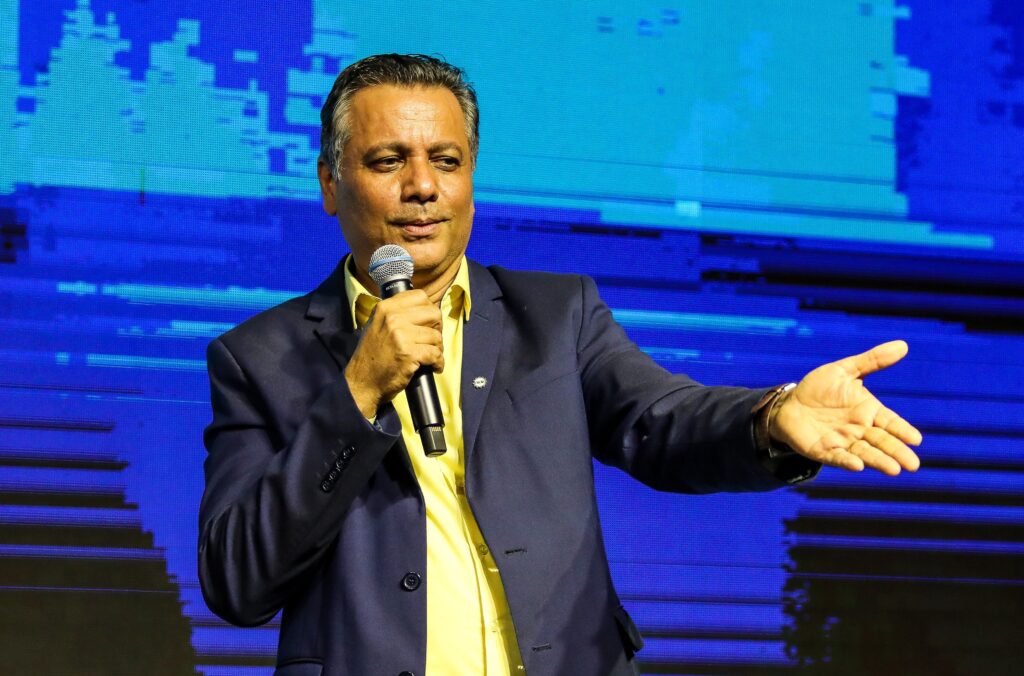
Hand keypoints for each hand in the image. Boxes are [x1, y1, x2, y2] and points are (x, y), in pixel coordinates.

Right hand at [344, 290, 442, 418]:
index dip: (429, 310)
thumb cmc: (372, 356)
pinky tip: (434, 367)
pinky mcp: (408, 353)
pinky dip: (438, 363)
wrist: (362, 382)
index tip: (428, 323)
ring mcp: (401, 335)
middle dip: (437, 328)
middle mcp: (393, 317)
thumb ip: (397, 314)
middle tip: (432, 341)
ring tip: (431, 356)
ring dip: (438, 348)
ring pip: (436, 336)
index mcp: (386, 307)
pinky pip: (436, 354)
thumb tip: (424, 308)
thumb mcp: (378, 325)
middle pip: (433, 313)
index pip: (420, 296)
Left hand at [770, 340, 921, 474]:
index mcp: (868, 411)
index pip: (890, 422)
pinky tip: (857, 465)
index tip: (916, 439)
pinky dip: (847, 461)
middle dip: (897, 452)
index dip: (902, 430)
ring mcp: (843, 441)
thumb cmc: (819, 388)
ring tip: (893, 469)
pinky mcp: (824, 450)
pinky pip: (837, 457)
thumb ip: (872, 361)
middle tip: (913, 464)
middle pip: (882, 441)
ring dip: (878, 461)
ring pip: (864, 453)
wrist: (790, 403)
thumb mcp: (844, 371)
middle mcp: (859, 429)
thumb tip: (903, 345)